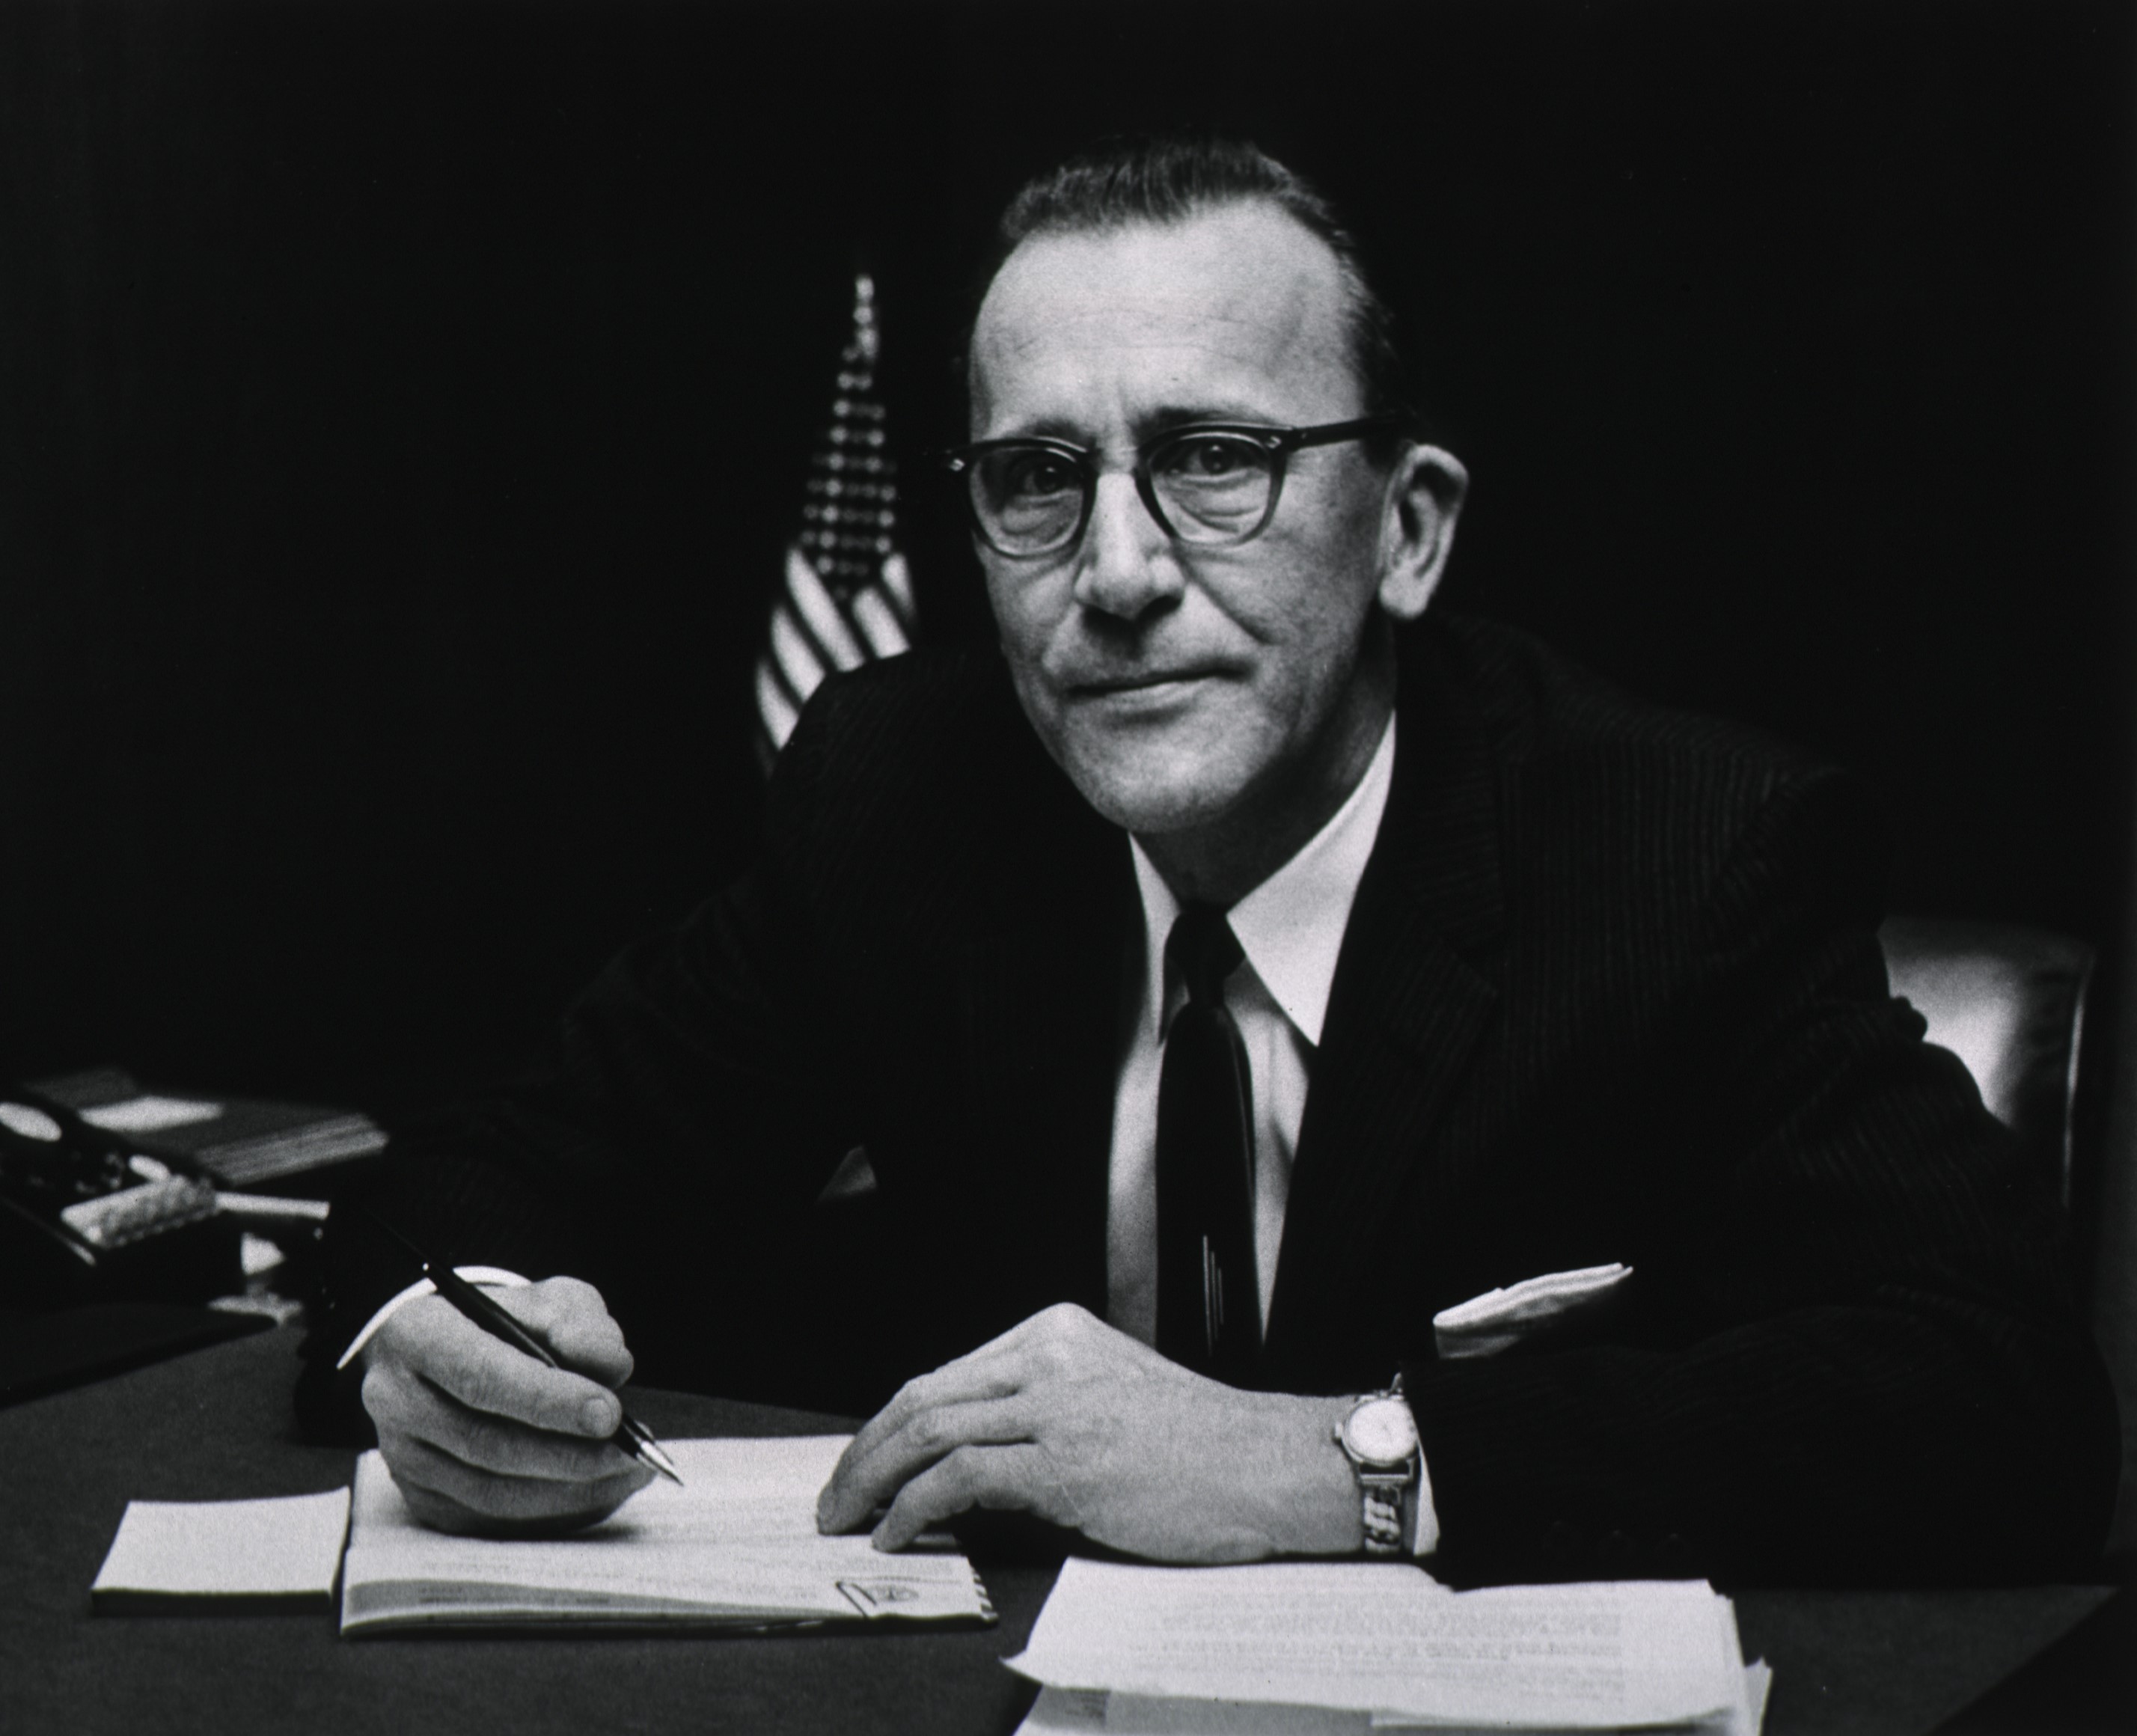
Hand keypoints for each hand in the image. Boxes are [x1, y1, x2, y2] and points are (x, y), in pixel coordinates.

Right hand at [360, 1277, 655, 1534]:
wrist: (460, 1356)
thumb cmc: (510, 1324)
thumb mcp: (547, 1301)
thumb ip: (578, 1324)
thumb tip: (611, 1369)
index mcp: (418, 1335)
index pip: (481, 1375)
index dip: (547, 1399)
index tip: (609, 1413)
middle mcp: (396, 1400)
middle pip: (486, 1442)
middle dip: (568, 1453)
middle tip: (631, 1452)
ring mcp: (406, 1458)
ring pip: (491, 1491)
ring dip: (570, 1490)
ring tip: (631, 1471)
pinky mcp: (425, 1500)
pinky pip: (495, 1520)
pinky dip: (555, 1512)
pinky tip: (602, 1490)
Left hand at [815, 1303, 1361, 1561]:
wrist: (1273, 1467)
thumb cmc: (1205, 1449)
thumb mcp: (1113, 1398)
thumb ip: (1044, 1410)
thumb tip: (965, 1463)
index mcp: (1057, 1333)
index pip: (946, 1374)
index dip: (890, 1424)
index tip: (864, 1463)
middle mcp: (1049, 1355)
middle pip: (922, 1396)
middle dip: (865, 1453)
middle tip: (835, 1498)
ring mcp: (1056, 1405)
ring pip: (928, 1431)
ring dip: (873, 1482)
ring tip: (848, 1520)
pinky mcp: (1065, 1461)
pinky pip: (958, 1478)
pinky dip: (913, 1508)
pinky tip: (897, 1533)